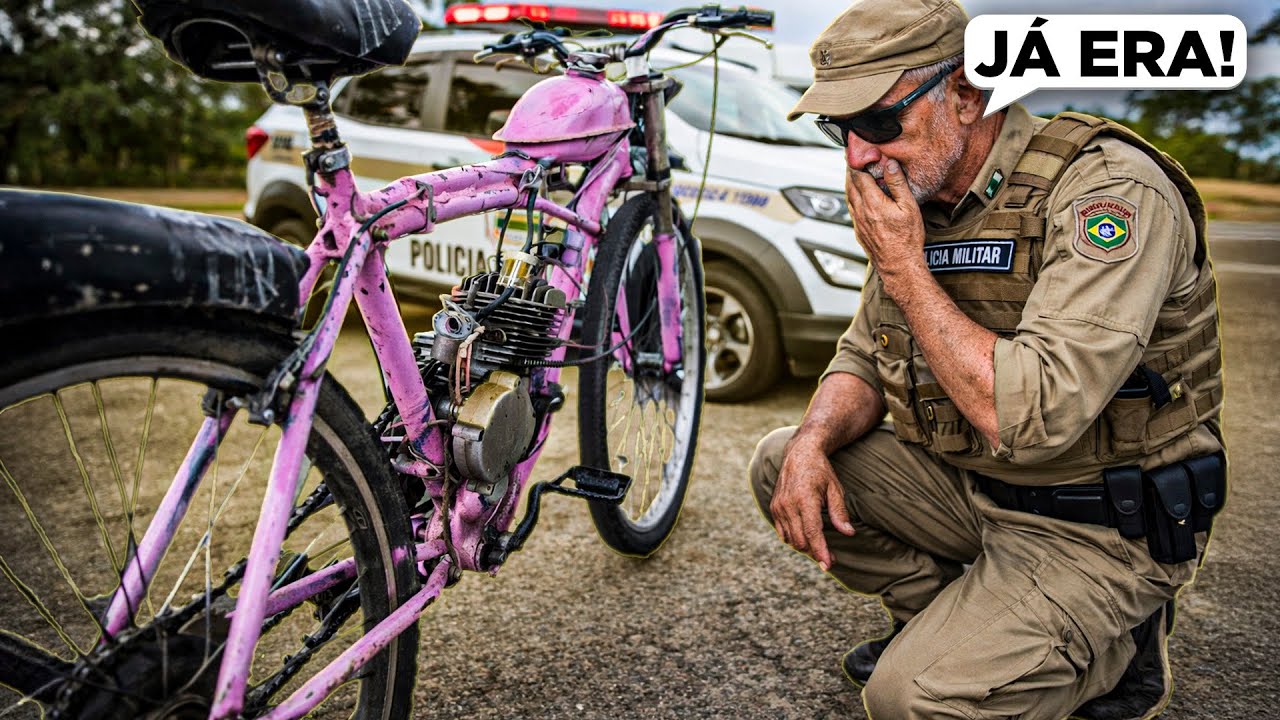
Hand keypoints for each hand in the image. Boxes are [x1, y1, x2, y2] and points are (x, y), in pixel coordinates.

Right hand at [769, 438, 855, 570]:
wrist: (799, 454)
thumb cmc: (820, 471)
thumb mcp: (835, 488)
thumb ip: (839, 512)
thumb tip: (848, 533)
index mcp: (805, 499)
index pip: (812, 532)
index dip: (821, 551)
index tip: (828, 565)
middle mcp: (788, 504)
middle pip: (801, 540)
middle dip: (816, 552)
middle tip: (831, 557)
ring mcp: (779, 506)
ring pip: (791, 539)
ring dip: (805, 546)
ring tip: (820, 546)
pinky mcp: (774, 507)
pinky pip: (782, 532)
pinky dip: (794, 538)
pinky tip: (806, 537)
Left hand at [845, 159, 927, 287]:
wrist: (899, 266)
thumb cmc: (907, 239)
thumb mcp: (908, 207)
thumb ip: (897, 183)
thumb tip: (889, 164)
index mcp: (872, 203)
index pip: (858, 175)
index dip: (855, 160)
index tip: (855, 150)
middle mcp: (861, 212)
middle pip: (850, 184)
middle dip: (850, 169)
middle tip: (852, 158)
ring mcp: (858, 223)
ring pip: (849, 197)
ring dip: (850, 183)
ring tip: (854, 174)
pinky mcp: (859, 231)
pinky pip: (852, 209)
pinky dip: (853, 197)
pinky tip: (859, 197)